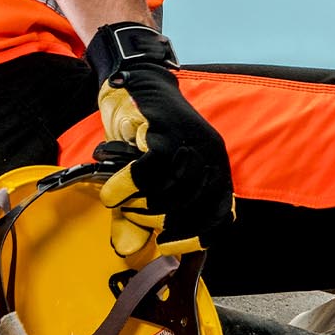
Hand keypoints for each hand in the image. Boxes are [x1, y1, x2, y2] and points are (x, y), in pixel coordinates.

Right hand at [86, 23, 233, 255]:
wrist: (136, 83)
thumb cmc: (144, 136)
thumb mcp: (147, 180)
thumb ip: (141, 213)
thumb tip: (129, 251)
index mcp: (216, 170)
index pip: (220, 217)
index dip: (196, 237)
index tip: (168, 246)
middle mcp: (211, 156)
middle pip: (190, 210)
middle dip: (156, 220)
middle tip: (132, 212)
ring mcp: (191, 142)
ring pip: (169, 193)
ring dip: (140, 204)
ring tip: (122, 198)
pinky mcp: (166, 130)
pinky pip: (149, 172)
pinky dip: (128, 186)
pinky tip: (113, 191)